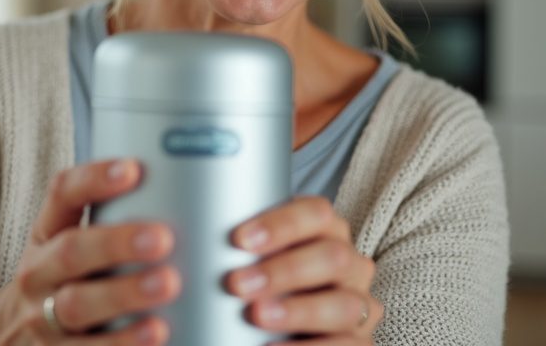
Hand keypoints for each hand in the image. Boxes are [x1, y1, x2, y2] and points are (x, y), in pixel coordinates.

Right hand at [0, 158, 180, 344]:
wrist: (8, 335)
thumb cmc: (60, 279)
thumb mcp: (64, 243)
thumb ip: (105, 220)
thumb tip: (176, 186)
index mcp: (46, 233)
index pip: (62, 194)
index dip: (95, 179)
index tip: (132, 169)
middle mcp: (38, 273)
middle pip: (71, 252)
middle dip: (116, 243)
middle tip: (163, 238)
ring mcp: (42, 317)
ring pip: (77, 305)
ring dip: (125, 294)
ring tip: (168, 285)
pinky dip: (122, 344)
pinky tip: (157, 334)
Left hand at [224, 195, 381, 343]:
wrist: (281, 332)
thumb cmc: (264, 288)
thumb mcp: (257, 261)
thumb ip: (240, 248)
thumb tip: (185, 234)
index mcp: (329, 233)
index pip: (317, 214)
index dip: (281, 224)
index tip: (240, 240)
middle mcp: (352, 265)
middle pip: (332, 257)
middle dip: (283, 270)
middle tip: (237, 284)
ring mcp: (360, 306)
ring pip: (343, 304)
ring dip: (298, 310)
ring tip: (257, 316)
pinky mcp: (359, 343)